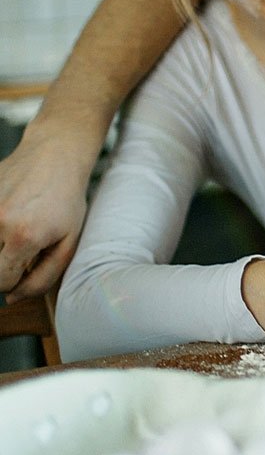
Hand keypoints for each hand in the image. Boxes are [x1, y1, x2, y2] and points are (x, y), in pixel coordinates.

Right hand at [0, 135, 88, 300]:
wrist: (54, 155)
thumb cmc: (66, 200)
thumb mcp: (69, 242)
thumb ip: (43, 277)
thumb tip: (13, 298)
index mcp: (24, 237)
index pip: (1, 282)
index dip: (12, 282)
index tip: (23, 269)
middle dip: (1, 267)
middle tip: (18, 252)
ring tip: (13, 233)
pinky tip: (6, 217)